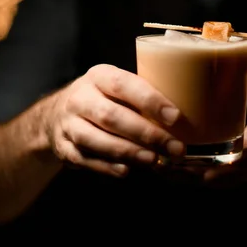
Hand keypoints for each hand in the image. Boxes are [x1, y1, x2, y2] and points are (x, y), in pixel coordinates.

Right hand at [43, 64, 185, 176]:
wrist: (57, 114)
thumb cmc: (103, 98)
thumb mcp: (117, 86)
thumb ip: (142, 95)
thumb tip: (189, 112)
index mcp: (98, 76)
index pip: (123, 85)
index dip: (150, 101)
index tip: (176, 117)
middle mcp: (80, 98)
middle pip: (112, 116)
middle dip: (147, 134)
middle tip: (175, 148)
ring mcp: (68, 124)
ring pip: (97, 140)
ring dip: (129, 152)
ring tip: (155, 161)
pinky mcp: (63, 147)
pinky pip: (86, 159)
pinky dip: (107, 167)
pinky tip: (128, 170)